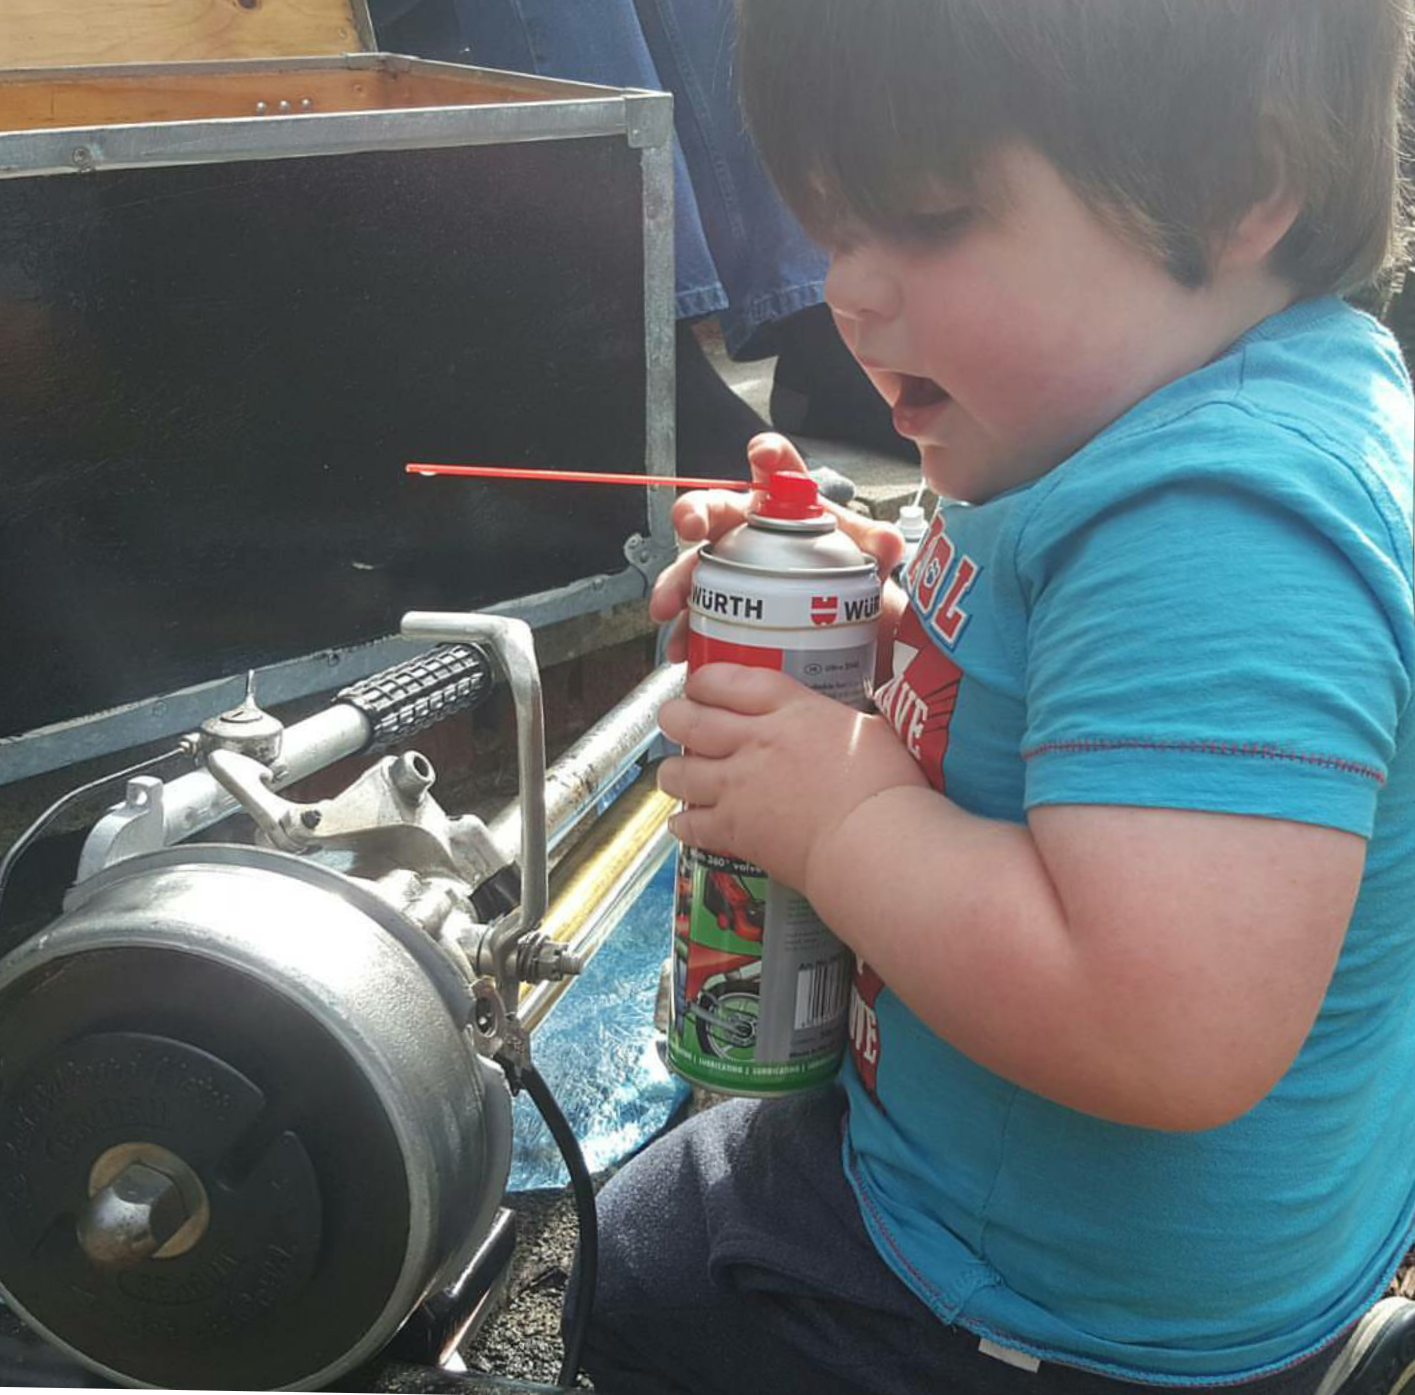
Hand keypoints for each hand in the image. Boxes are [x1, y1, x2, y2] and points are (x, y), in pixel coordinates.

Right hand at [649, 433, 907, 661]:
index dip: (769, 457)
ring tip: (667, 605)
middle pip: (716, 510)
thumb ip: (878, 547)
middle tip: (689, 524)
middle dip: (695, 512)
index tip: (762, 454)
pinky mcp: (721, 606)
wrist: (845, 634)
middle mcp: (750, 531)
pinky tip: (680, 646)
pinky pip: (695, 613)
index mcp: (788, 508)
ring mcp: (730, 568)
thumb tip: (887, 542)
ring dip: (676, 582)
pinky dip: (683, 631)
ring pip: (694, 564)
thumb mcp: (868, 565)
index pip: (778, 472)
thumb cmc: (848, 583)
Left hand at [656, 663, 927, 894]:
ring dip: (673, 771)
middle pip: (689, 720)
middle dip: (674, 716)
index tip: (701, 685)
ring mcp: (738, 787)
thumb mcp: (867, 730)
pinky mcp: (733, 831)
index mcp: (789, 710)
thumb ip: (835, 722)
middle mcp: (753, 743)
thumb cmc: (885, 786)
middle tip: (676, 719)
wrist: (873, 842)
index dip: (704, 680)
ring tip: (679, 773)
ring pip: (678, 771)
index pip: (727, 680)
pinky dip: (682, 823)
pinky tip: (685, 822)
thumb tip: (840, 722)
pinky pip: (689, 824)